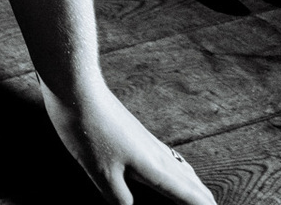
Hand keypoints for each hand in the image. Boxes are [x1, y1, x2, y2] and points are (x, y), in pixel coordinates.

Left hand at [43, 81, 215, 204]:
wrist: (76, 88)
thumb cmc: (88, 130)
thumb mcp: (101, 173)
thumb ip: (120, 198)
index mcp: (154, 167)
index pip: (189, 195)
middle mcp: (158, 154)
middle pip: (191, 182)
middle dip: (204, 199)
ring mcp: (147, 141)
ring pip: (180, 168)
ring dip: (193, 185)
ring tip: (201, 196)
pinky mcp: (136, 134)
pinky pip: (168, 158)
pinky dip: (178, 171)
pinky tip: (171, 168)